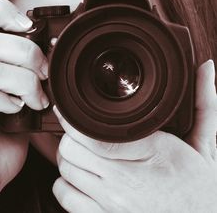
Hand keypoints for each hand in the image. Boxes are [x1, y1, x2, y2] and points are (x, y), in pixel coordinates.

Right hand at [0, 0, 48, 211]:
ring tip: (37, 99)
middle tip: (44, 73)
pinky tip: (17, 109)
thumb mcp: (14, 101)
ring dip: (24, 82)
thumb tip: (44, 55)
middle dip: (26, 54)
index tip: (29, 28)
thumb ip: (20, 76)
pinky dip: (8, 100)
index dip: (2, 14)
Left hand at [53, 60, 216, 212]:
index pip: (95, 136)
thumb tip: (206, 68)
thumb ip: (204, 105)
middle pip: (71, 151)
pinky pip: (64, 196)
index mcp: (146, 159)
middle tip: (81, 132)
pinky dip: (66, 182)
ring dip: (68, 157)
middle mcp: (122, 186)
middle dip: (72, 137)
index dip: (74, 120)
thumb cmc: (198, 187)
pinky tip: (81, 176)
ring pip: (65, 171)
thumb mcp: (204, 144)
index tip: (68, 109)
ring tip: (82, 152)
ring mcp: (109, 206)